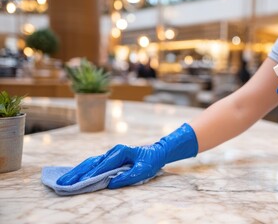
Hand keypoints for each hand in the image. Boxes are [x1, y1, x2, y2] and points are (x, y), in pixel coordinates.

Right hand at [57, 123, 198, 188]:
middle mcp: (112, 152)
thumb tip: (111, 184)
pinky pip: (93, 165)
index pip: (102, 165)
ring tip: (63, 181)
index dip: (90, 175)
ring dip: (76, 173)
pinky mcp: (109, 159)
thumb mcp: (143, 170)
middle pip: (91, 163)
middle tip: (62, 184)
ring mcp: (109, 155)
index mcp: (120, 152)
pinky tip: (74, 176)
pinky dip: (82, 171)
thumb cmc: (151, 161)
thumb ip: (128, 177)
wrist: (156, 152)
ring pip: (89, 164)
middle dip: (76, 174)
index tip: (79, 183)